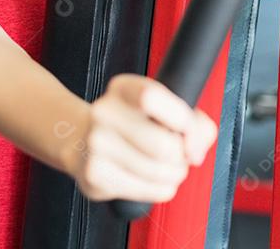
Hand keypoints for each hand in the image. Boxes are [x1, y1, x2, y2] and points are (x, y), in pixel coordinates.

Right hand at [64, 74, 217, 203]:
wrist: (83, 141)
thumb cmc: (132, 123)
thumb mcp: (161, 107)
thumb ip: (193, 121)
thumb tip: (197, 148)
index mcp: (123, 88)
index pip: (152, 97)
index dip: (183, 120)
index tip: (191, 135)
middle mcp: (104, 112)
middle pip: (162, 144)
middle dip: (182, 157)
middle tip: (180, 155)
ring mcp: (96, 144)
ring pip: (158, 171)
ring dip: (175, 175)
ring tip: (168, 168)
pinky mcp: (95, 175)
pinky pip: (147, 191)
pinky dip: (161, 189)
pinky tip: (154, 180)